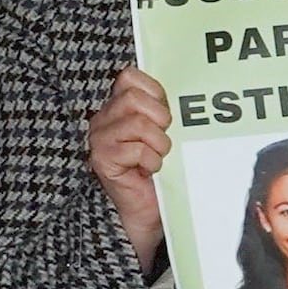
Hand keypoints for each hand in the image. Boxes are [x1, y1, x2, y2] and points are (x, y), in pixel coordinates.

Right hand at [88, 66, 171, 263]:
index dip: (154, 92)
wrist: (149, 212)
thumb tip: (187, 92)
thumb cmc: (160, 172)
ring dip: (159, 144)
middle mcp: (104, 119)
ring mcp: (100, 139)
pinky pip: (137, 149)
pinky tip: (150, 171)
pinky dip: (152, 162)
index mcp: (118, 107)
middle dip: (160, 119)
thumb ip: (164, 110)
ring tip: (158, 158)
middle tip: (164, 141)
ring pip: (138, 124)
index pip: (130, 76)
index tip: (166, 116)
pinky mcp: (102, 159)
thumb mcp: (165, 134)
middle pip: (134, 98)